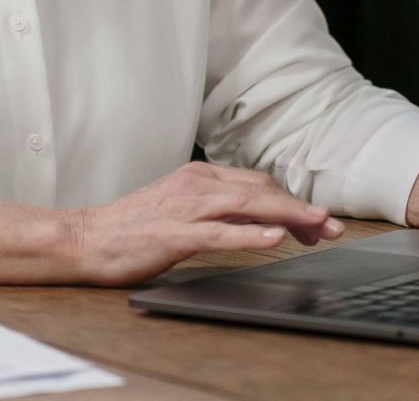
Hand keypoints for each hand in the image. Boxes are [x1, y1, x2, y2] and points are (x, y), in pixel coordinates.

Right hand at [67, 161, 346, 286]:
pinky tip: (274, 239)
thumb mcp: (182, 212)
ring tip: (318, 227)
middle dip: (302, 209)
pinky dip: (250, 235)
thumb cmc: (133, 229)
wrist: (86, 239)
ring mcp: (185, 208)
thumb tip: (260, 221)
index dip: (291, 202)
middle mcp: (196, 185)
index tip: (316, 224)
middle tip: (332, 229)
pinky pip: (219, 232)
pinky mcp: (173, 233)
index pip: (258, 183)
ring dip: (288, 215)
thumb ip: (219, 211)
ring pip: (248, 204)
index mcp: (199, 178)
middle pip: (261, 189)